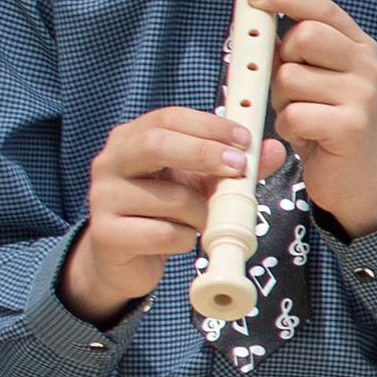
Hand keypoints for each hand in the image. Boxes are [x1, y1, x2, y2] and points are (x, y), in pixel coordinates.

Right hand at [61, 106, 254, 323]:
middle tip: (239, 168)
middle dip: (205, 154)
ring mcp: (103, 198)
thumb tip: (274, 150)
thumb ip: (234, 167)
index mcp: (130, 139)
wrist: (122, 258)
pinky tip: (183, 239)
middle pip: (156, 144)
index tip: (244, 141)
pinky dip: (186, 239)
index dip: (210, 126)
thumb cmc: (161, 213)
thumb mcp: (198, 183)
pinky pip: (164, 234)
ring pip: (170, 197)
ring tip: (209, 220)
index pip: (169, 118)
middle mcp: (109, 162)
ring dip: (203, 211)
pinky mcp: (107, 234)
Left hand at [249, 0, 376, 234]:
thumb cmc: (324, 121)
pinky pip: (294, 114)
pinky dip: (287, 127)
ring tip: (298, 115)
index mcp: (357, 46)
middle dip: (283, 59)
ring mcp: (362, 94)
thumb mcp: (313, 77)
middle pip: (304, 35)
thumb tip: (258, 24)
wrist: (355, 176)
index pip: (321, 8)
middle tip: (289, 85)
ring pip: (291, 77)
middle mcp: (366, 65)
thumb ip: (295, 50)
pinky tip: (302, 135)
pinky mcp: (351, 126)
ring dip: (281, 100)